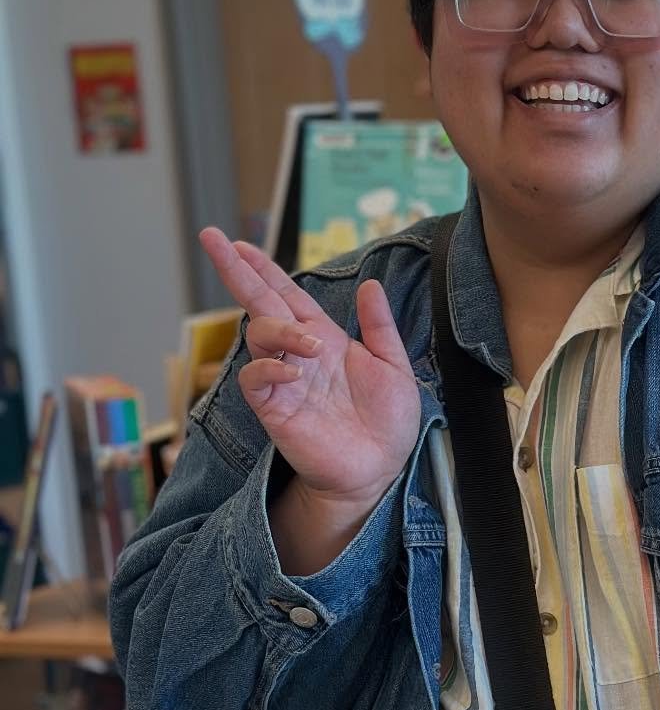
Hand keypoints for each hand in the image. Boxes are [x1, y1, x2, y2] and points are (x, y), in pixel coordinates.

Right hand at [198, 229, 419, 521]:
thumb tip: (371, 285)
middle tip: (214, 240)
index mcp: (324, 338)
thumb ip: (380, 327)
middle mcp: (298, 354)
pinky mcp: (276, 409)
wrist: (380, 470)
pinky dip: (270, 368)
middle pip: (260, 303)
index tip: (239, 242)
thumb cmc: (387, 423)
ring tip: (311, 345)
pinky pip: (256, 380)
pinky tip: (293, 370)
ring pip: (259, 336)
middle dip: (237, 271)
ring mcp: (284, 380)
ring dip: (278, 329)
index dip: (264, 268)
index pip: (286, 294)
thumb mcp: (395, 368)